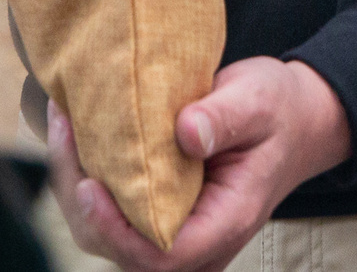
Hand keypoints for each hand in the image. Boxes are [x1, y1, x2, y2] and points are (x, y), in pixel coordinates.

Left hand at [47, 57, 351, 271]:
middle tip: (64, 133)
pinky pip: (111, 214)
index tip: (88, 186)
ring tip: (63, 125)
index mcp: (226, 222)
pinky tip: (75, 133)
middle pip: (123, 251)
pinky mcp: (157, 214)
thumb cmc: (277, 111)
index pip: (162, 256)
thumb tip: (185, 133)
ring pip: (108, 236)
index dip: (118, 232)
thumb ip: (224, 118)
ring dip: (75, 187)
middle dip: (82, 202)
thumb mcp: (258, 101)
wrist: (293, 121)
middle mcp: (198, 241)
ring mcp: (175, 232)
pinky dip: (86, 178)